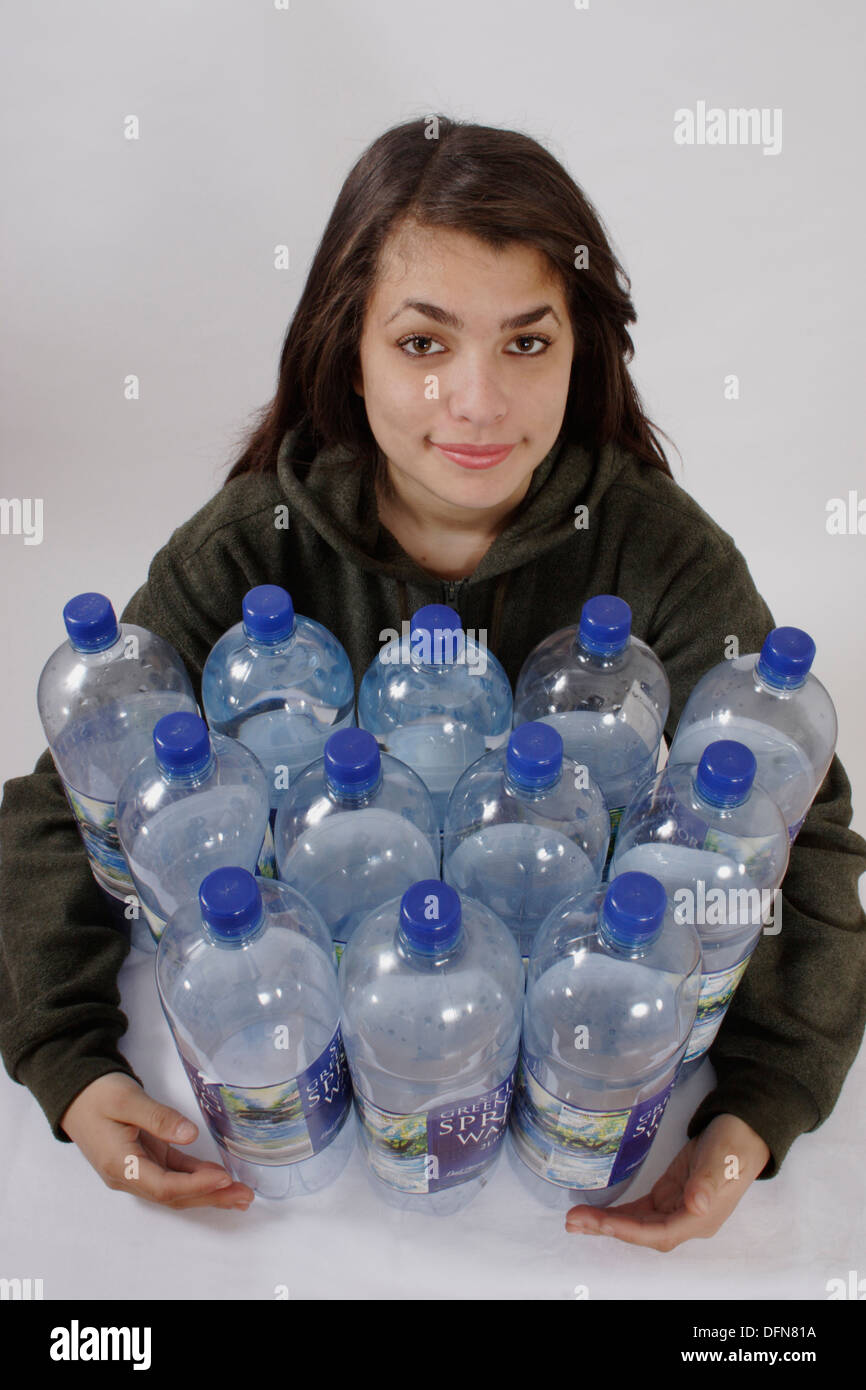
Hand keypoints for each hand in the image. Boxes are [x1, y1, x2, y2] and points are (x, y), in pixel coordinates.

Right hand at [60, 1072, 254, 1210]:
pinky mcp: (147, 1159)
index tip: (224, 1177)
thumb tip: (190, 1134)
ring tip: (241, 1193)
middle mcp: (129, 1176)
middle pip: (174, 1195)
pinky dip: (197, 1178)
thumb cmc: (98, 1095)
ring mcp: (138, 1170)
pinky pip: (175, 1174)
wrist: (76, 1094)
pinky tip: (220, 1178)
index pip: (163, 1186)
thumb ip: (158, 1118)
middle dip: (210, 1196)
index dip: (196, 1185)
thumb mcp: (127, 1100)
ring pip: (176, 1189)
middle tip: (245, 1197)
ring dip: (208, 1191)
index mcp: (120, 1165)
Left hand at [565, 1113, 769, 1250]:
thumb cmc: (734, 1146)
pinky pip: (640, 1211)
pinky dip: (618, 1213)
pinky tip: (597, 1213)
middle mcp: (686, 1220)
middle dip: (608, 1228)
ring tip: (575, 1218)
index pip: (659, 1233)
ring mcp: (676, 1208)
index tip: (600, 1222)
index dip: (629, 1230)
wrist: (742, 1131)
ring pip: (637, 1224)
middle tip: (573, 1221)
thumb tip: (695, 1205)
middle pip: (642, 1233)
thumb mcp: (722, 1160)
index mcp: (700, 1218)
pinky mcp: (669, 1195)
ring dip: (608, 1222)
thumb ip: (707, 1183)